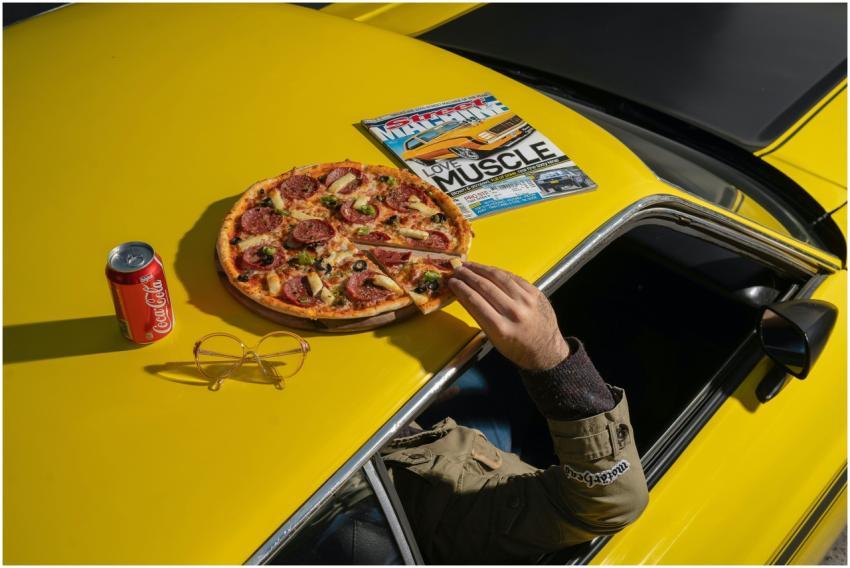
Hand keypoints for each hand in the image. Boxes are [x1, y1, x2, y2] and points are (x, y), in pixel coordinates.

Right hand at [448, 262, 569, 370]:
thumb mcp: (493, 338)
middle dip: (468, 275)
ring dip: (481, 269)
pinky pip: (513, 277)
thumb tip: (461, 293)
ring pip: (499, 277)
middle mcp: (514, 312)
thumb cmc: (516, 348)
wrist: (546, 350)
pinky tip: (488, 269)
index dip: (461, 288)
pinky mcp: (535, 292)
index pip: (475, 300)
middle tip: (457, 269)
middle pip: (485, 287)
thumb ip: (478, 315)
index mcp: (500, 328)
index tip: (452, 281)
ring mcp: (527, 300)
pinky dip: (498, 272)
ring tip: (469, 265)